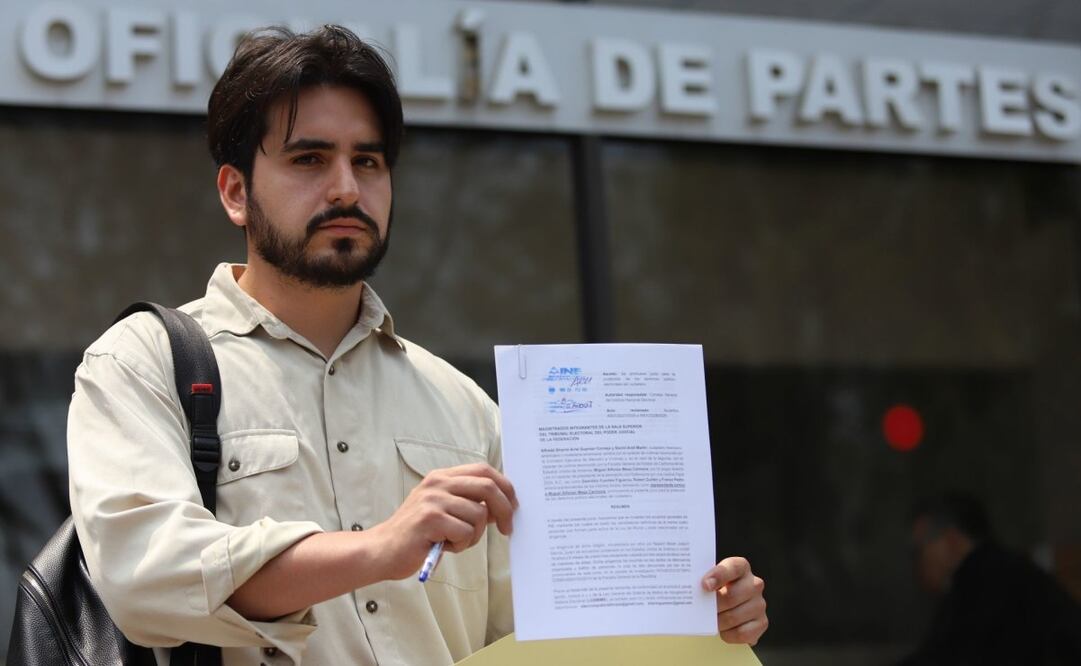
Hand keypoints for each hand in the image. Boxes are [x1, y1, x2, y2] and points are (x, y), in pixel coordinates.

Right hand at [369, 463, 517, 578]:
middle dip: (504, 509)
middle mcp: (438, 483)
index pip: (483, 470)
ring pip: (478, 514)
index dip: (505, 486)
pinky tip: (444, 546)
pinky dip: (461, 544)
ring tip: (455, 541)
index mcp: (442, 477)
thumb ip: (471, 504)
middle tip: (507, 529)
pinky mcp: (429, 519)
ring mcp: (433, 499)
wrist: (383, 550)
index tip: (513, 505)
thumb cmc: (418, 534)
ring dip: (474, 535)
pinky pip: (465, 532)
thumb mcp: (446, 512)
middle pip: (487, 486)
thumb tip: (504, 505)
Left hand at [701, 557, 767, 644]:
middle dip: (713, 606)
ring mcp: (759, 604)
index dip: (718, 575)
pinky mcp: (762, 623)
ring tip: (710, 620)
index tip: (705, 585)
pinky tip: (723, 629)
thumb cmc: (716, 591)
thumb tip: (691, 592)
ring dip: (718, 622)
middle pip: (731, 596)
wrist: (728, 608)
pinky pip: (741, 633)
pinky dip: (728, 634)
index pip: (733, 567)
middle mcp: (754, 584)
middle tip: (702, 611)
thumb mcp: (710, 581)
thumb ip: (704, 583)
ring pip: (734, 617)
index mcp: (741, 567)